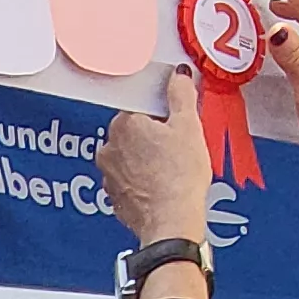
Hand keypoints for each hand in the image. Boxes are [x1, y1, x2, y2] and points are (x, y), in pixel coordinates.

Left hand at [97, 68, 217, 252]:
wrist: (172, 223)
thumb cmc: (179, 178)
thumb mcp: (189, 127)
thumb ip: (181, 95)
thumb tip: (179, 76)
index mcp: (124, 123)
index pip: (140, 106)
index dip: (161, 116)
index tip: (174, 124)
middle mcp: (109, 147)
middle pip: (133, 131)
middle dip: (153, 138)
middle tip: (177, 149)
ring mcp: (109, 174)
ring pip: (129, 157)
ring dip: (145, 160)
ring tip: (170, 171)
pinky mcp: (114, 197)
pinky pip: (128, 181)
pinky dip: (141, 182)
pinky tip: (161, 187)